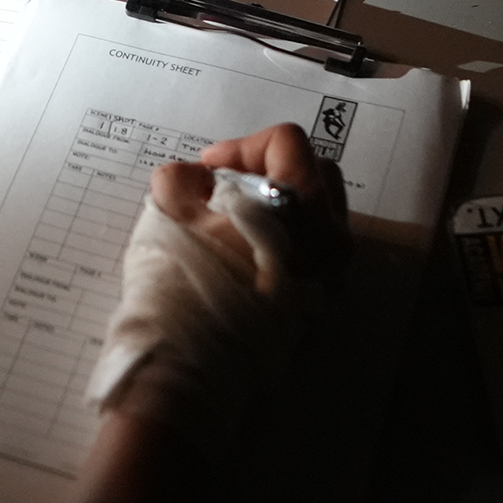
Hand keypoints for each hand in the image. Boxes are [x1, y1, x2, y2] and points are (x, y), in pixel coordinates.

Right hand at [148, 123, 349, 293]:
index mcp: (302, 204)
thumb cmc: (186, 282)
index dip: (240, 146)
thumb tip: (196, 178)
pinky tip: (245, 251)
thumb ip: (181, 177)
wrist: (195, 358)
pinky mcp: (322, 297)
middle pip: (312, 171)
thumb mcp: (170, 211)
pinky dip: (285, 236)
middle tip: (226, 187)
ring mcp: (332, 270)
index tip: (207, 169)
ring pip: (316, 211)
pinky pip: (313, 247)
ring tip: (233, 220)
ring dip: (277, 203)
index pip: (285, 143)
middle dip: (267, 169)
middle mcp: (330, 235)